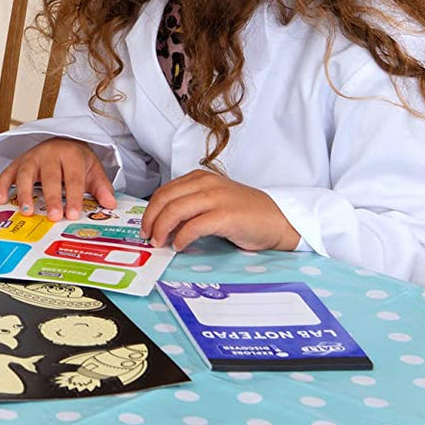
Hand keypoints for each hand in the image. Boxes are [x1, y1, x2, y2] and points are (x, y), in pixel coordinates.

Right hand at [0, 137, 116, 219]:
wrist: (61, 140)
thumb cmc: (76, 160)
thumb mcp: (93, 169)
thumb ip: (101, 187)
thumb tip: (110, 204)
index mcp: (71, 154)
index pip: (73, 177)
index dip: (73, 196)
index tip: (72, 214)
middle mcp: (49, 153)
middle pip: (50, 176)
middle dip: (51, 197)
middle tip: (53, 216)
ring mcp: (31, 157)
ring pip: (25, 173)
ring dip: (24, 192)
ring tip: (27, 211)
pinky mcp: (17, 161)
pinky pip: (7, 172)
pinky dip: (2, 185)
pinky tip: (1, 200)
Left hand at [141, 169, 300, 252]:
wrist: (279, 220)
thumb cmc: (245, 214)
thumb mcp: (212, 201)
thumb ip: (190, 206)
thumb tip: (162, 223)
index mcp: (199, 178)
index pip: (164, 191)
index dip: (150, 210)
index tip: (146, 226)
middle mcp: (206, 184)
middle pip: (164, 199)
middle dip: (151, 220)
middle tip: (148, 236)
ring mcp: (216, 198)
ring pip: (175, 210)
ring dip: (162, 229)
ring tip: (160, 243)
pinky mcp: (225, 216)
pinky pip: (193, 226)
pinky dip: (181, 237)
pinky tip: (179, 246)